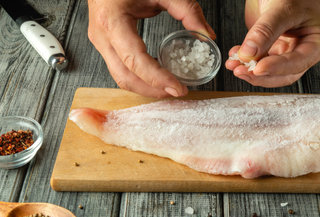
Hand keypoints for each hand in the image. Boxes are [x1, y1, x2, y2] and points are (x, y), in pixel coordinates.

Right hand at [87, 0, 214, 97]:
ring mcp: (101, 42)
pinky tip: (158, 76)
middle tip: (178, 91)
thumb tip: (207, 35)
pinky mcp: (105, 44)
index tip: (178, 88)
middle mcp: (102, 35)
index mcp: (112, 21)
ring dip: (146, 87)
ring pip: (121, 78)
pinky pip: (121, 69)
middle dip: (153, 90)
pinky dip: (140, 78)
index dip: (158, 79)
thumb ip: (187, 10)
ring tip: (170, 87)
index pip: (135, 60)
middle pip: (125, 77)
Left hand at [225, 0, 319, 86]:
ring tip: (234, 64)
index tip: (258, 68)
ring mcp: (289, 53)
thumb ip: (265, 31)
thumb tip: (248, 54)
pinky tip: (234, 57)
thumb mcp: (282, 8)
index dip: (277, 68)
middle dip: (261, 75)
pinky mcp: (273, 52)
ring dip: (250, 71)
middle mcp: (306, 52)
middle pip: (284, 74)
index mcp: (319, 43)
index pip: (298, 62)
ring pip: (270, 73)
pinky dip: (245, 63)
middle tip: (241, 71)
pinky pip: (259, 63)